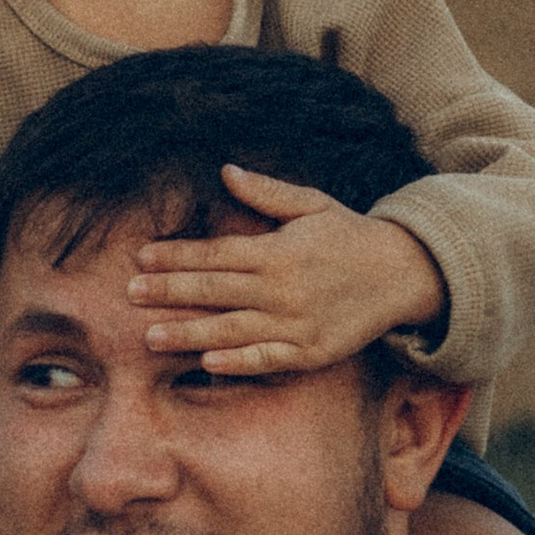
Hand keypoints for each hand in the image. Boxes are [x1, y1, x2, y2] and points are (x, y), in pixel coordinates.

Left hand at [130, 169, 446, 371]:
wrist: (405, 274)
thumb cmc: (351, 236)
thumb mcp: (312, 205)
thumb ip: (267, 193)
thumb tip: (226, 171)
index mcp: (278, 250)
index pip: (215, 253)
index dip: (176, 255)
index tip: (141, 256)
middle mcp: (282, 287)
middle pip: (214, 290)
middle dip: (168, 291)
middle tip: (129, 293)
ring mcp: (295, 322)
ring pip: (231, 329)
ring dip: (188, 333)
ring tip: (149, 336)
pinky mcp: (310, 352)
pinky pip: (267, 359)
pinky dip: (237, 362)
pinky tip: (207, 364)